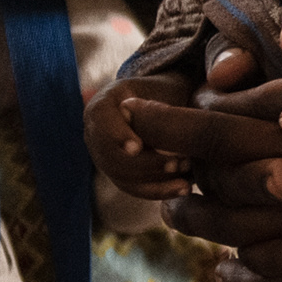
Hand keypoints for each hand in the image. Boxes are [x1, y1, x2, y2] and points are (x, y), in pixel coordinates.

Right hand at [87, 70, 202, 193]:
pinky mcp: (119, 174)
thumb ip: (157, 107)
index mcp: (102, 105)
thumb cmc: (168, 93)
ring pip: (120, 175)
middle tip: (177, 164)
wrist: (169, 104)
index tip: (137, 148)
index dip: (116, 135)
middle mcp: (96, 132)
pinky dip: (159, 190)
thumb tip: (152, 121)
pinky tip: (184, 188)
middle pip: (108, 154)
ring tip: (185, 178)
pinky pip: (133, 187)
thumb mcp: (166, 91)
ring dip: (154, 180)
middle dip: (143, 164)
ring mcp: (104, 155)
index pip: (100, 119)